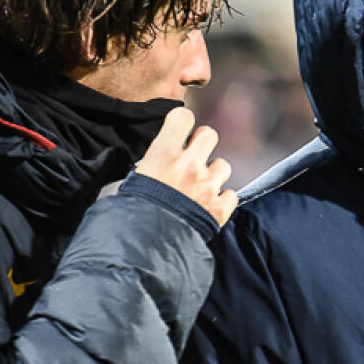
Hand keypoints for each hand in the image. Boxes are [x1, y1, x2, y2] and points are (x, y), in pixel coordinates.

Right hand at [137, 107, 237, 225]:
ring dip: (213, 174)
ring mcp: (207, 186)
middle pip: (209, 134)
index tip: (179, 131)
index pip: (183, 118)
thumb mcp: (133, 180)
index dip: (182, 123)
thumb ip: (151, 163)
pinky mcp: (219, 208)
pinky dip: (222, 199)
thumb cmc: (132, 214)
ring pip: (223, 165)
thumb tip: (155, 160)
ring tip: (199, 186)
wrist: (146, 245)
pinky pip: (231, 195)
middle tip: (193, 156)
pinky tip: (210, 205)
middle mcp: (190, 166)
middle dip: (202, 143)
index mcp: (164, 155)